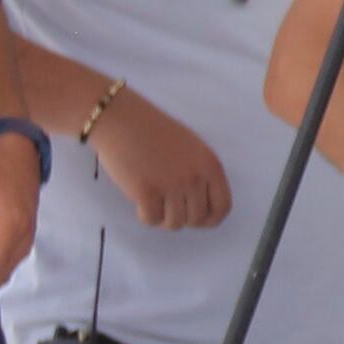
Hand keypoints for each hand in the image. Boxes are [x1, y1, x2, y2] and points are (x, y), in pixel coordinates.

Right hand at [90, 91, 230, 231]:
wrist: (121, 119)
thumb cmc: (154, 131)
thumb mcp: (192, 147)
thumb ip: (201, 173)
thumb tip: (202, 205)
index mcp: (210, 165)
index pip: (222, 207)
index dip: (210, 219)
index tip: (198, 220)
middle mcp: (195, 177)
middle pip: (197, 219)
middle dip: (182, 218)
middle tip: (167, 207)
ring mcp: (171, 186)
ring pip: (175, 223)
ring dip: (163, 219)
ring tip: (154, 203)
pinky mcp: (147, 192)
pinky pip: (152, 220)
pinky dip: (146, 216)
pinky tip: (140, 202)